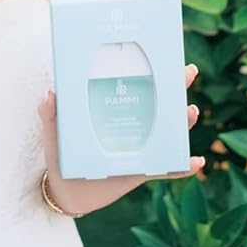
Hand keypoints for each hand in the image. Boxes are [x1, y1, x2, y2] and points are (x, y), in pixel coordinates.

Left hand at [37, 63, 204, 215]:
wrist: (66, 193)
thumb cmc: (61, 155)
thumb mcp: (54, 132)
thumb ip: (50, 115)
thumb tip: (51, 93)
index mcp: (113, 109)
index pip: (134, 84)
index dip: (150, 69)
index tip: (164, 53)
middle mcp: (132, 125)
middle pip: (159, 102)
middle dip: (176, 86)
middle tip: (188, 72)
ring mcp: (140, 148)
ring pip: (168, 132)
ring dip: (183, 122)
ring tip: (190, 112)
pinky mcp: (142, 172)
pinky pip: (167, 169)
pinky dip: (183, 166)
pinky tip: (197, 161)